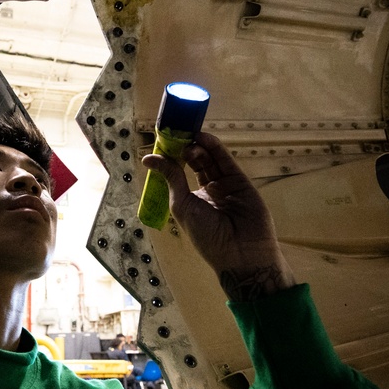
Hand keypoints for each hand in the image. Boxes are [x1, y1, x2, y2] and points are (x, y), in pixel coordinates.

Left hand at [142, 132, 295, 300]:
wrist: (240, 252)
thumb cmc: (206, 235)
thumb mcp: (181, 205)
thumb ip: (171, 178)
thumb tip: (148, 158)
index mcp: (192, 199)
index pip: (181, 172)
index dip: (173, 158)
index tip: (163, 142)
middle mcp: (209, 191)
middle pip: (196, 163)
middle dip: (186, 149)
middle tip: (177, 136)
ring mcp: (226, 185)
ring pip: (211, 160)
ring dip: (199, 147)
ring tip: (188, 136)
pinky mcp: (241, 182)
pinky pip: (226, 162)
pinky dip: (215, 148)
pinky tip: (203, 138)